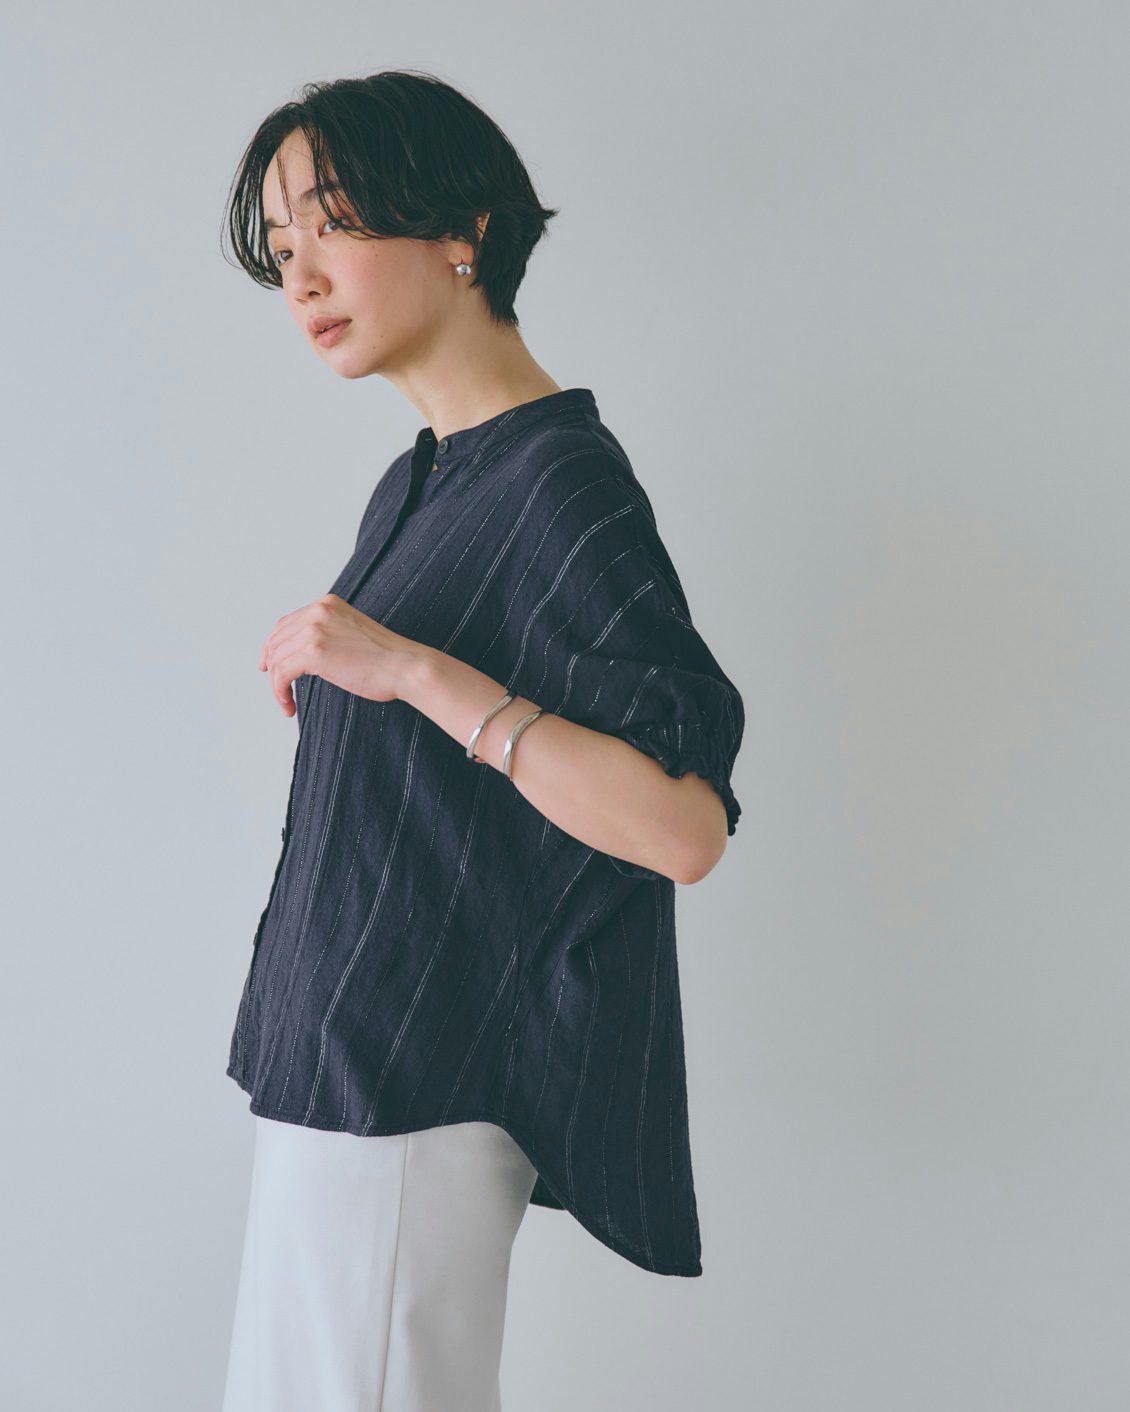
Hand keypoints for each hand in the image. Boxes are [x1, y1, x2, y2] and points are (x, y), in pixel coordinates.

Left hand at [258, 593, 419, 716]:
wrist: (406, 666)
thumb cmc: (386, 660)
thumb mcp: (351, 634)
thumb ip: (328, 635)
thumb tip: (301, 655)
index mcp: (328, 605)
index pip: (286, 623)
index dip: (273, 646)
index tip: (269, 666)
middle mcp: (318, 612)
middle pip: (277, 640)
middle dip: (272, 667)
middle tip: (277, 689)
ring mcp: (315, 630)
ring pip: (276, 660)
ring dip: (276, 685)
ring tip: (287, 702)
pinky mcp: (314, 652)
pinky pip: (281, 674)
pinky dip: (280, 692)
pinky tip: (289, 705)